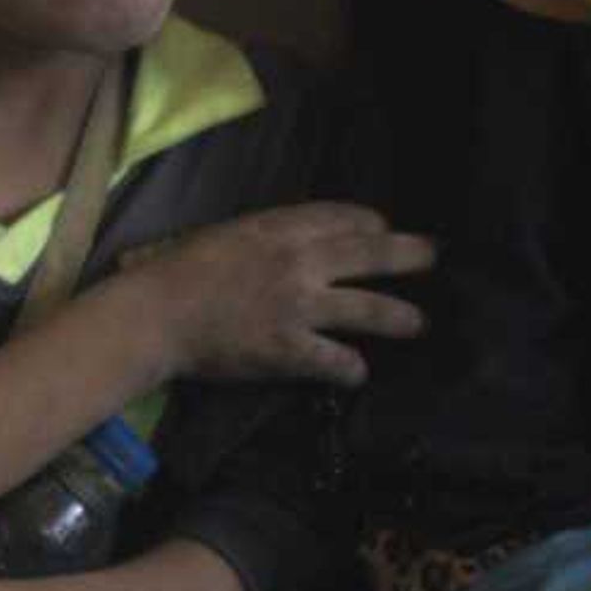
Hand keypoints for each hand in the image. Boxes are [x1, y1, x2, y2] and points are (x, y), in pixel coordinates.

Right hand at [135, 202, 434, 386]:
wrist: (156, 312)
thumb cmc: (181, 270)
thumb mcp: (231, 234)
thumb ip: (271, 236)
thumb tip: (303, 242)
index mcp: (280, 227)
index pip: (343, 217)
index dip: (370, 224)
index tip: (383, 230)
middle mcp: (299, 262)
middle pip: (370, 254)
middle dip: (409, 255)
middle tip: (433, 257)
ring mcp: (298, 306)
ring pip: (367, 309)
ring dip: (399, 317)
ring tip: (418, 324)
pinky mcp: (290, 349)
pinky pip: (335, 359)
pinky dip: (350, 368)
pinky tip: (359, 373)